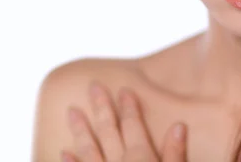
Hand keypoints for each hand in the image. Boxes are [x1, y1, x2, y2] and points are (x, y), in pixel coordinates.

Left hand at [61, 83, 186, 161]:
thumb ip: (176, 154)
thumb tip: (178, 125)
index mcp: (141, 158)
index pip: (133, 126)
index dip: (129, 106)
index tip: (123, 89)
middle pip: (108, 130)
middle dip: (101, 107)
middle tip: (92, 87)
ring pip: (88, 148)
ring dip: (80, 129)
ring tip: (71, 110)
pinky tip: (62, 152)